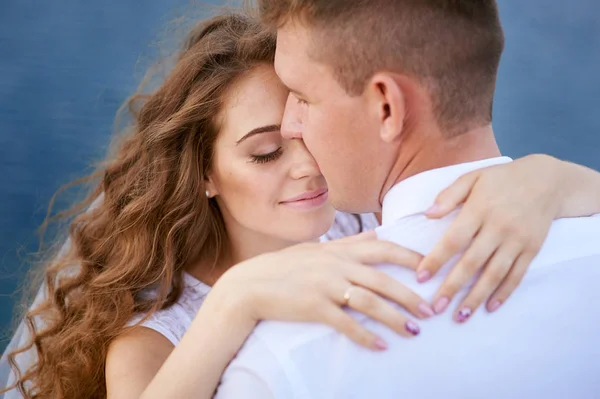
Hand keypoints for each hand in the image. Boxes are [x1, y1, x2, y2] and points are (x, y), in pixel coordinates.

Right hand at [213, 234, 430, 350]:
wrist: (251, 284)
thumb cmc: (286, 266)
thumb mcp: (318, 248)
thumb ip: (350, 242)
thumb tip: (375, 234)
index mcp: (340, 250)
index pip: (384, 248)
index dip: (410, 258)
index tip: (432, 269)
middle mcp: (337, 265)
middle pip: (383, 280)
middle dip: (410, 296)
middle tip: (430, 311)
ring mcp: (326, 286)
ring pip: (369, 302)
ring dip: (394, 318)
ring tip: (413, 332)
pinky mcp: (315, 307)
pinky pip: (346, 324)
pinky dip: (366, 336)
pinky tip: (381, 347)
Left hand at [416, 155, 567, 320]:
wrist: (547, 180)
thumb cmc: (501, 179)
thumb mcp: (472, 178)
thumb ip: (448, 195)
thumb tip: (427, 214)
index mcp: (479, 209)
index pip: (454, 239)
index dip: (436, 260)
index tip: (421, 277)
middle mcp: (498, 227)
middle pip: (472, 262)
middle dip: (452, 287)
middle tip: (435, 307)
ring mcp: (517, 240)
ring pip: (494, 274)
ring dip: (476, 297)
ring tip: (460, 316)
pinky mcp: (532, 249)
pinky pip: (516, 275)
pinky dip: (504, 293)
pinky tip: (490, 307)